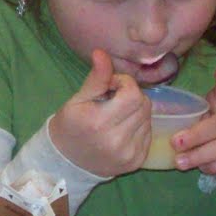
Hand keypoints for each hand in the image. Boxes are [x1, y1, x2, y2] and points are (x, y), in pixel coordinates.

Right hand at [47, 49, 152, 176]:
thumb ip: (96, 78)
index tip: (110, 87)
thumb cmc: (70, 126)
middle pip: (144, 105)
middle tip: (113, 101)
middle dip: (131, 96)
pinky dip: (138, 126)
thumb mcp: (77, 100)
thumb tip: (101, 52)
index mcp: (99, 123)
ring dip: (136, 111)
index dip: (124, 83)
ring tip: (117, 115)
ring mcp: (129, 153)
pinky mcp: (136, 161)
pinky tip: (122, 129)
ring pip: (148, 118)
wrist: (67, 162)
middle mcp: (117, 141)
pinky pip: (148, 133)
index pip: (133, 94)